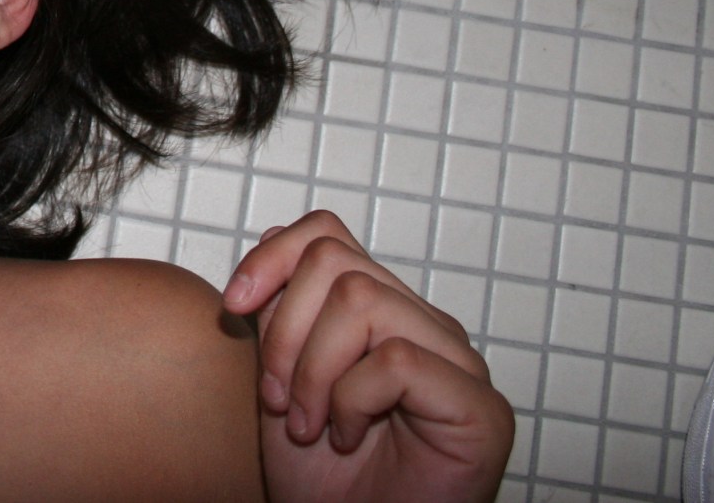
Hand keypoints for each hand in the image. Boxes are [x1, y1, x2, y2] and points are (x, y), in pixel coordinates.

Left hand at [224, 211, 512, 502]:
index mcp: (380, 313)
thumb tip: (271, 238)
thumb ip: (280, 316)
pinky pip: (395, 360)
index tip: (232, 307)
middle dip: (285, 331)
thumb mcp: (279, 383)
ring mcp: (457, 361)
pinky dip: (352, 400)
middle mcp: (423, 326)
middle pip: (336, 262)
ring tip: (310, 425)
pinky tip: (347, 437)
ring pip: (362, 300)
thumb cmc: (323, 480)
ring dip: (314, 371)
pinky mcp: (481, 407)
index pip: (327, 235)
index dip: (272, 258)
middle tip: (277, 400)